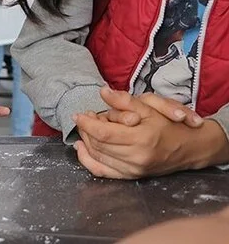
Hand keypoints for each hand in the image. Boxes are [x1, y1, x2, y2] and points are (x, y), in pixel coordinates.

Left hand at [72, 87, 223, 178]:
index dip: (87, 123)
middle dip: (86, 130)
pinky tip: (81, 148)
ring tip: (85, 128)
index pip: (103, 133)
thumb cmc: (170, 124)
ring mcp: (133, 169)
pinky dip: (87, 160)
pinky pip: (102, 171)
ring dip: (86, 142)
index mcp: (141, 139)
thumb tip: (103, 92)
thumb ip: (125, 100)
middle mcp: (136, 157)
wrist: (190, 147)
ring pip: (97, 156)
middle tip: (84, 118)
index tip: (78, 114)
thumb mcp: (150, 107)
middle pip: (98, 144)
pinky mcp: (131, 176)